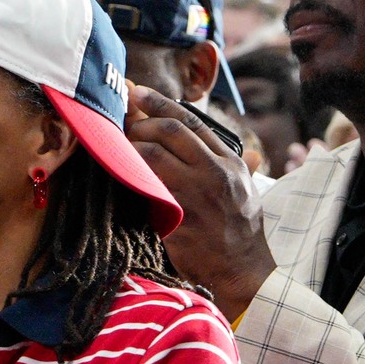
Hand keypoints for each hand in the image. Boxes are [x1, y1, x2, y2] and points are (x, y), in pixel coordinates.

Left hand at [126, 84, 275, 319]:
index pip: (192, 121)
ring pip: (154, 156)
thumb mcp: (246, 190)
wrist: (243, 271)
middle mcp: (215, 173)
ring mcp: (196, 196)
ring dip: (131, 147)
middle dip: (141, 122)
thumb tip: (240, 148)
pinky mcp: (178, 219)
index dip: (160, 103)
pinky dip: (130, 177)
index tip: (137, 92)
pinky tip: (119, 173)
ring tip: (119, 148)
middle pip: (171, 131)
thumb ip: (235, 164)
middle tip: (123, 124)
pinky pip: (146, 189)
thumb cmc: (240, 230)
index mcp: (230, 161)